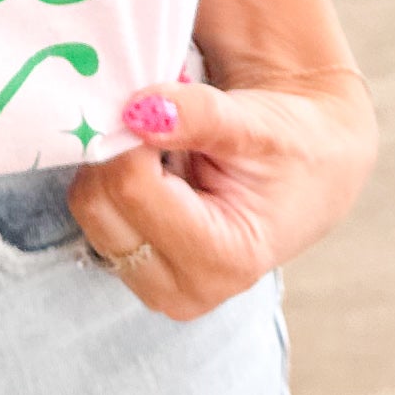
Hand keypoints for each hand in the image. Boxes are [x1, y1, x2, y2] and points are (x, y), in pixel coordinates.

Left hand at [66, 69, 376, 322]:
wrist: (307, 174)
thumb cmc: (289, 148)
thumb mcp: (256, 124)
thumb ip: (200, 116)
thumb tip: (136, 110)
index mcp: (223, 260)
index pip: (132, 187)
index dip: (134, 134)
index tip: (161, 105)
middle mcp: (184, 290)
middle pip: (98, 203)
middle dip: (120, 150)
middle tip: (160, 122)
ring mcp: (154, 287)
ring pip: (87, 208)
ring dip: (115, 165)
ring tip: (167, 150)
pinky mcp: (136, 273)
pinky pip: (93, 215)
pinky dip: (113, 181)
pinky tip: (156, 171)